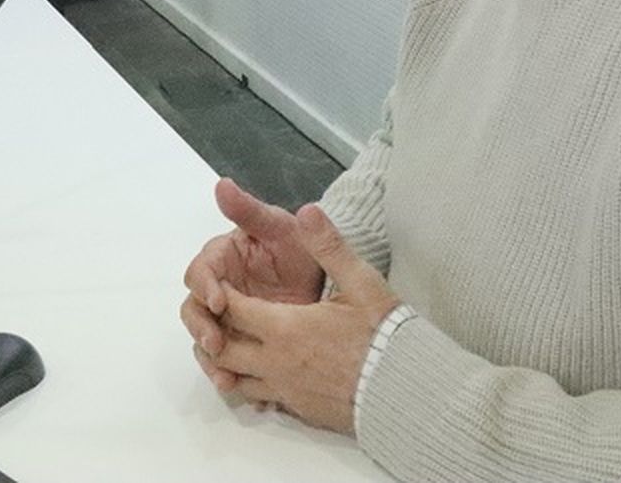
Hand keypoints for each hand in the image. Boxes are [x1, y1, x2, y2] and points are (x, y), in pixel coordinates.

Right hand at [181, 179, 323, 391]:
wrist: (327, 278)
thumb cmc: (299, 246)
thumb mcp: (279, 227)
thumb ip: (249, 211)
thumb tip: (221, 185)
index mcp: (221, 260)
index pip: (200, 272)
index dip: (205, 286)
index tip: (220, 299)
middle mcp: (218, 290)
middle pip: (194, 310)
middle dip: (201, 328)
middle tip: (217, 343)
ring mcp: (227, 319)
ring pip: (205, 339)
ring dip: (210, 358)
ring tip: (224, 376)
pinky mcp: (241, 342)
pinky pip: (226, 361)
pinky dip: (228, 375)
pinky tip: (238, 387)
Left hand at [209, 204, 399, 434]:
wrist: (407, 391)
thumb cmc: (384, 335)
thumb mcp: (360, 281)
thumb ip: (328, 246)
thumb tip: (307, 211)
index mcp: (285, 327)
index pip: (232, 308)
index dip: (220, 293)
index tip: (220, 282)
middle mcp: (276, 362)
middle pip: (223, 348)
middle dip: (214, 330)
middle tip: (217, 315)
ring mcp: (285, 390)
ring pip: (235, 379)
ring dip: (226, 363)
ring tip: (228, 346)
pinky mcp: (299, 409)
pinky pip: (260, 398)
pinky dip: (252, 384)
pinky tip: (263, 373)